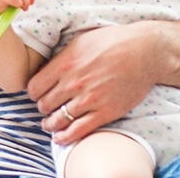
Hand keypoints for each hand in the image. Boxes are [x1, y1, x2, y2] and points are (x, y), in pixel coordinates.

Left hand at [25, 22, 166, 143]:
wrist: (145, 52)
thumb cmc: (113, 42)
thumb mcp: (80, 41)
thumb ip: (61, 57)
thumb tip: (45, 68)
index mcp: (64, 64)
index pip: (34, 88)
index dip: (34, 93)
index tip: (39, 94)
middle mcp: (74, 83)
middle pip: (44, 105)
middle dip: (43, 108)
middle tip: (47, 108)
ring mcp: (89, 99)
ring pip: (58, 120)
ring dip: (51, 124)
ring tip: (51, 124)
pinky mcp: (105, 112)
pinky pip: (78, 131)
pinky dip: (66, 137)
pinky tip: (61, 137)